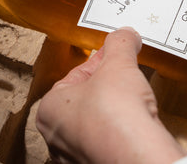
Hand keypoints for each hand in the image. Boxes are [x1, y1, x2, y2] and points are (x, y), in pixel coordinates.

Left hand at [36, 27, 185, 163]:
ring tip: (134, 101)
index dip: (99, 62)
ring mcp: (74, 157)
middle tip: (125, 75)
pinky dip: (121, 133)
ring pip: (96, 124)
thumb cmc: (115, 114)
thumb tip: (126, 35)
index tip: (114, 56)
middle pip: (85, 100)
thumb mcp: (118, 64)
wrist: (137, 156)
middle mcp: (56, 137)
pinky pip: (108, 143)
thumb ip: (120, 44)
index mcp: (49, 109)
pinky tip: (136, 125)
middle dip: (107, 86)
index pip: (75, 76)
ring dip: (114, 111)